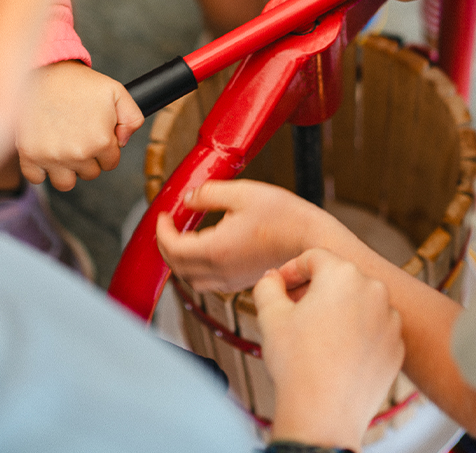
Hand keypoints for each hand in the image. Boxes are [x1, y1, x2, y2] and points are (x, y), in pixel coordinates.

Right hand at [16, 61, 142, 189]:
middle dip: (87, 158)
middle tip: (77, 134)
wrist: (42, 71)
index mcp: (101, 141)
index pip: (110, 163)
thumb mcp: (116, 91)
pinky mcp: (29, 155)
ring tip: (62, 146)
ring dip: (66, 169)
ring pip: (66, 183)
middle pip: (90, 173)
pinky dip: (40, 169)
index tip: (95, 132)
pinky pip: (37, 178)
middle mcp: (78, 154)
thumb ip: (132, 118)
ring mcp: (52, 157)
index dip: (105, 147)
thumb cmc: (77, 82)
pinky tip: (45, 150)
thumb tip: (123, 142)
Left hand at [156, 179, 338, 292]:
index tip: (164, 215)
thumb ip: (208, 194)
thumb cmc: (285, 217)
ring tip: (182, 239)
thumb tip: (188, 198)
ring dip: (180, 261)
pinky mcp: (243, 282)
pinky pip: (209, 282)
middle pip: (178, 267)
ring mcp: (232, 280)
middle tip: (167, 226)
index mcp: (216, 249)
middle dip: (166, 246)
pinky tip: (206, 251)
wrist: (313, 240)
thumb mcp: (243, 193)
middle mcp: (221, 271)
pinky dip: (197, 268)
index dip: (162, 231)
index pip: (173, 247)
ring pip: (191, 279)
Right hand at [259, 250, 403, 450]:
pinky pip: (373, 330)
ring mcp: (390, 320)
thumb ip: (268, 286)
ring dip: (338, 311)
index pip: (314, 257)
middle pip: (339, 279)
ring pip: (359, 304)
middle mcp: (374, 290)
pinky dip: (356, 334)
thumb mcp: (271, 316)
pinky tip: (336, 353)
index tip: (279, 286)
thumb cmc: (297, 363)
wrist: (324, 413)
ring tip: (315, 335)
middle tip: (293, 310)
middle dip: (315, 290)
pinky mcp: (397, 346)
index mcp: (343, 275)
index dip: (292, 269)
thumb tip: (272, 278)